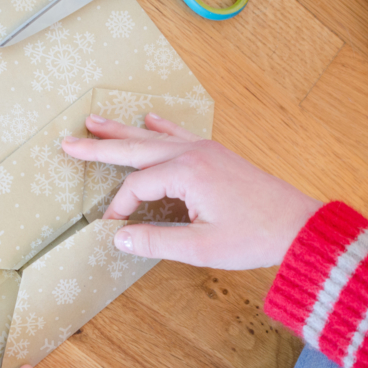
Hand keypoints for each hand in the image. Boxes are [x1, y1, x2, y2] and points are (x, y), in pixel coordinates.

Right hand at [62, 114, 322, 269]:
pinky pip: (180, 135)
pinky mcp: (215, 154)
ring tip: (95, 122)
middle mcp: (193, 153)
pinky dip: (160, 129)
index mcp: (187, 173)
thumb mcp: (201, 247)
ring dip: (123, 131)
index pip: (137, 187)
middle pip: (136, 148)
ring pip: (154, 138)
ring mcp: (205, 149)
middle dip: (100, 146)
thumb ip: (155, 241)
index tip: (113, 228)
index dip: (120, 208)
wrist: (298, 225)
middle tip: (68, 141)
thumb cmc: (254, 237)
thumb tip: (118, 237)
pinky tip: (149, 119)